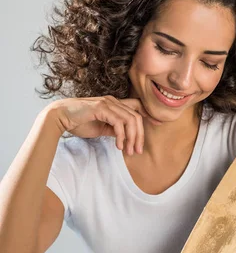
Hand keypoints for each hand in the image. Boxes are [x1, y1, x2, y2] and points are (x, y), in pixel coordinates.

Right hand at [46, 95, 161, 154]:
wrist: (59, 117)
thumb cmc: (78, 122)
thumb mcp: (101, 128)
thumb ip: (113, 129)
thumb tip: (124, 136)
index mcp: (114, 104)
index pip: (137, 106)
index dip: (148, 114)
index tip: (158, 124)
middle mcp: (113, 101)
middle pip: (137, 116)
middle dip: (140, 135)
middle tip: (137, 150)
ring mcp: (108, 103)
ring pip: (131, 119)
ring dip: (132, 137)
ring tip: (129, 150)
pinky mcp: (102, 107)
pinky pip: (119, 122)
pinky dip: (122, 136)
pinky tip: (119, 146)